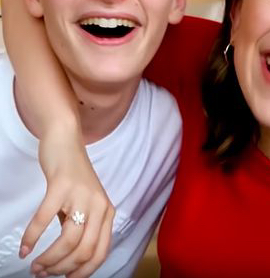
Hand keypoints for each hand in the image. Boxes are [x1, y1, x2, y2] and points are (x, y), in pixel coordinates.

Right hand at [20, 126, 114, 277]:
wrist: (66, 142)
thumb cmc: (73, 177)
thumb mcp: (85, 204)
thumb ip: (81, 227)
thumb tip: (66, 261)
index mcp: (107, 211)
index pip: (101, 252)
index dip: (83, 272)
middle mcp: (100, 205)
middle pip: (85, 250)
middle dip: (63, 269)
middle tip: (44, 273)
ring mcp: (82, 195)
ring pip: (68, 240)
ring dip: (49, 259)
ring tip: (35, 266)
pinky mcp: (62, 185)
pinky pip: (45, 219)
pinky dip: (32, 238)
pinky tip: (25, 248)